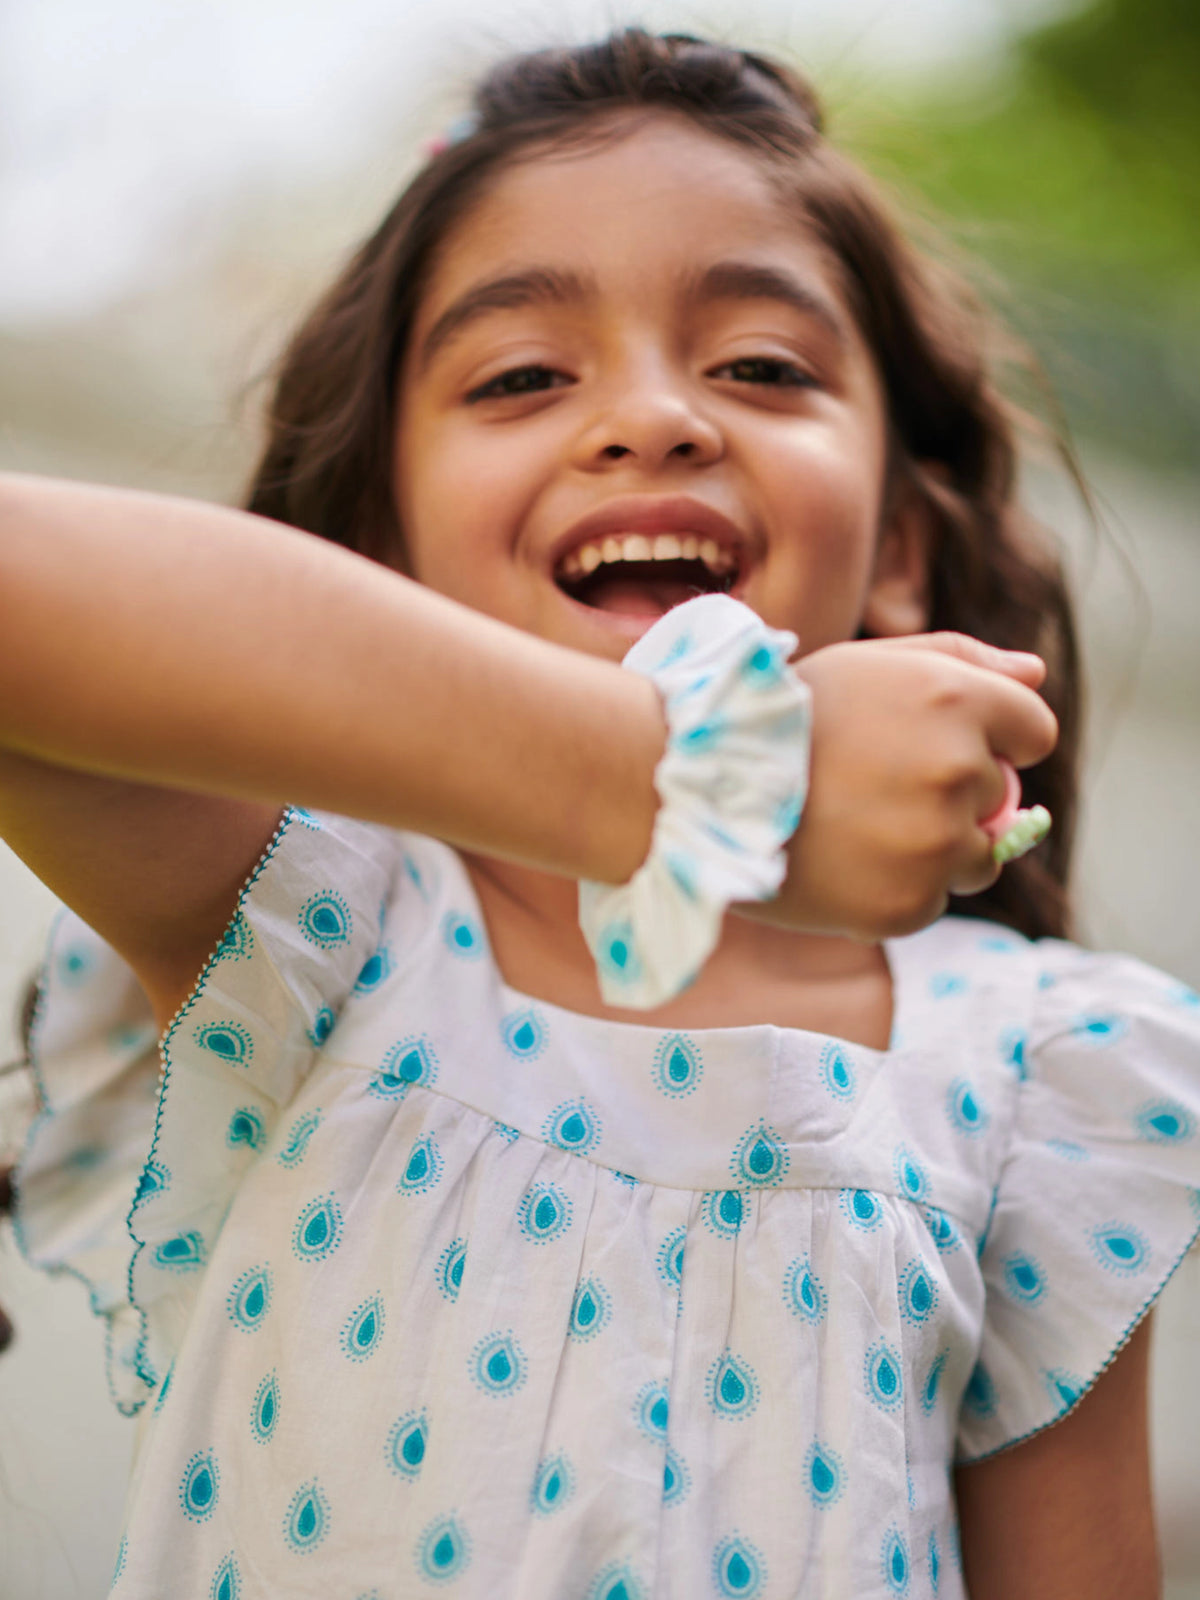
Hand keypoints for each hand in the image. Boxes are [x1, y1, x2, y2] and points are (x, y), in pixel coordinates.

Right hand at [740, 633, 1057, 939]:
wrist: (695, 788)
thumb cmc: (783, 717)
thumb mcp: (868, 664)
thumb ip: (962, 660)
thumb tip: (1038, 674)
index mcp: (956, 698)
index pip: (1035, 730)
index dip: (993, 737)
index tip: (937, 743)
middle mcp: (957, 769)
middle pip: (1001, 798)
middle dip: (953, 793)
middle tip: (872, 786)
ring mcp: (934, 844)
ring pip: (976, 858)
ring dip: (934, 849)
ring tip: (858, 828)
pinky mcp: (908, 905)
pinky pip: (930, 902)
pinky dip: (896, 891)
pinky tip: (842, 863)